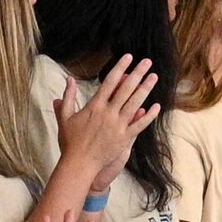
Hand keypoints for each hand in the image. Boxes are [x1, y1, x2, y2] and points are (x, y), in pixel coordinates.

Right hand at [55, 56, 159, 184]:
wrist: (79, 163)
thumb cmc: (70, 141)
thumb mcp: (64, 117)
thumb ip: (67, 97)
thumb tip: (68, 80)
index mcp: (95, 106)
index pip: (110, 82)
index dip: (120, 68)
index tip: (128, 57)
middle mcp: (108, 113)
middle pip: (126, 89)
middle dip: (137, 73)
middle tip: (147, 61)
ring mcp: (118, 126)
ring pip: (135, 103)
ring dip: (146, 89)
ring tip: (154, 76)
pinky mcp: (124, 138)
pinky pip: (139, 125)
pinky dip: (148, 116)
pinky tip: (156, 106)